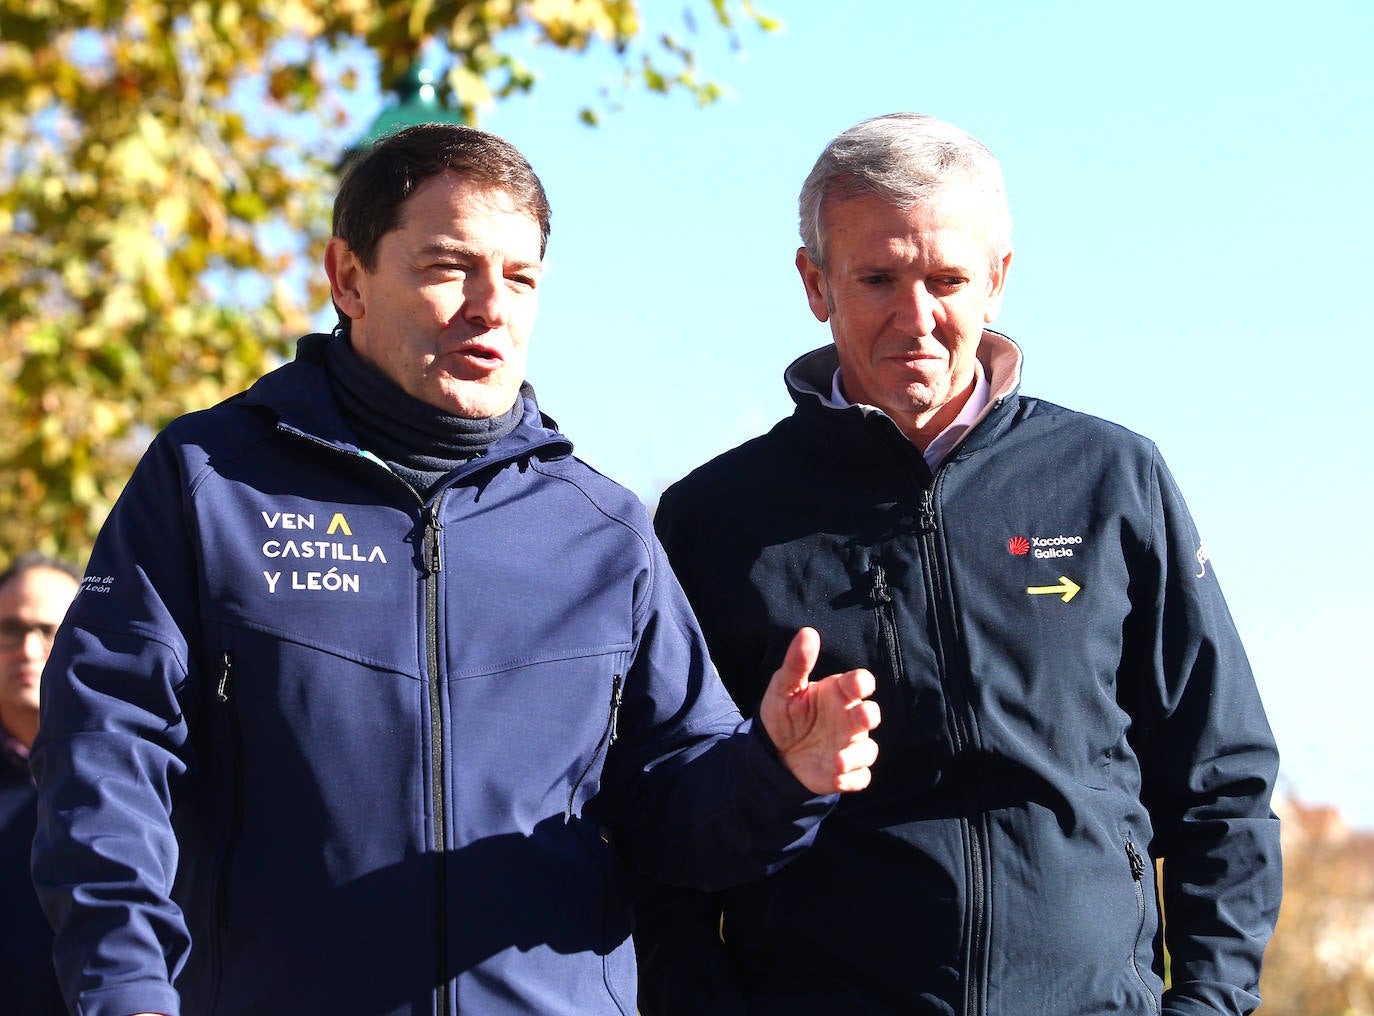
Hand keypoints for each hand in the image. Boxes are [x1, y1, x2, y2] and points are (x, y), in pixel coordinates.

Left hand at [759, 627, 879, 794]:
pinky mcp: (846, 771)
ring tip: (837, 761)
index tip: (859, 683)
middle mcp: (849, 718)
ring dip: (856, 755)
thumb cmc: (784, 713)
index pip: (858, 683)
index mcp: (838, 693)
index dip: (862, 682)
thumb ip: (797, 662)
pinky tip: (836, 779)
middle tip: (860, 716)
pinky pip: (861, 777)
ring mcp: (849, 745)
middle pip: (870, 715)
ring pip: (868, 750)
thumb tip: (808, 632)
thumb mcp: (784, 687)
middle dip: (868, 716)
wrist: (774, 752)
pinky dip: (853, 780)